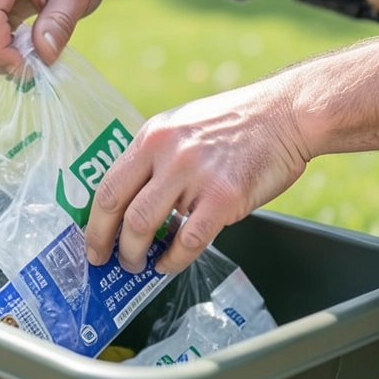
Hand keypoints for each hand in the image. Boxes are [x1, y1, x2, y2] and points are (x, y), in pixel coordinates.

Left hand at [83, 77, 312, 274]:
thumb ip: (156, 158)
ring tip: (139, 264)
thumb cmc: (239, 122)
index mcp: (152, 136)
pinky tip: (169, 264)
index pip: (107, 185)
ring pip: (146, 227)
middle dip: (106, 243)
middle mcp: (167, 153)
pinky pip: (188, 241)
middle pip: (118, 209)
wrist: (287, 114)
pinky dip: (173, 260)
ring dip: (136, 254)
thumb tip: (133, 199)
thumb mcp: (183, 126)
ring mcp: (194, 175)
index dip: (93, 221)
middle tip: (107, 260)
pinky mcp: (223, 198)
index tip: (91, 241)